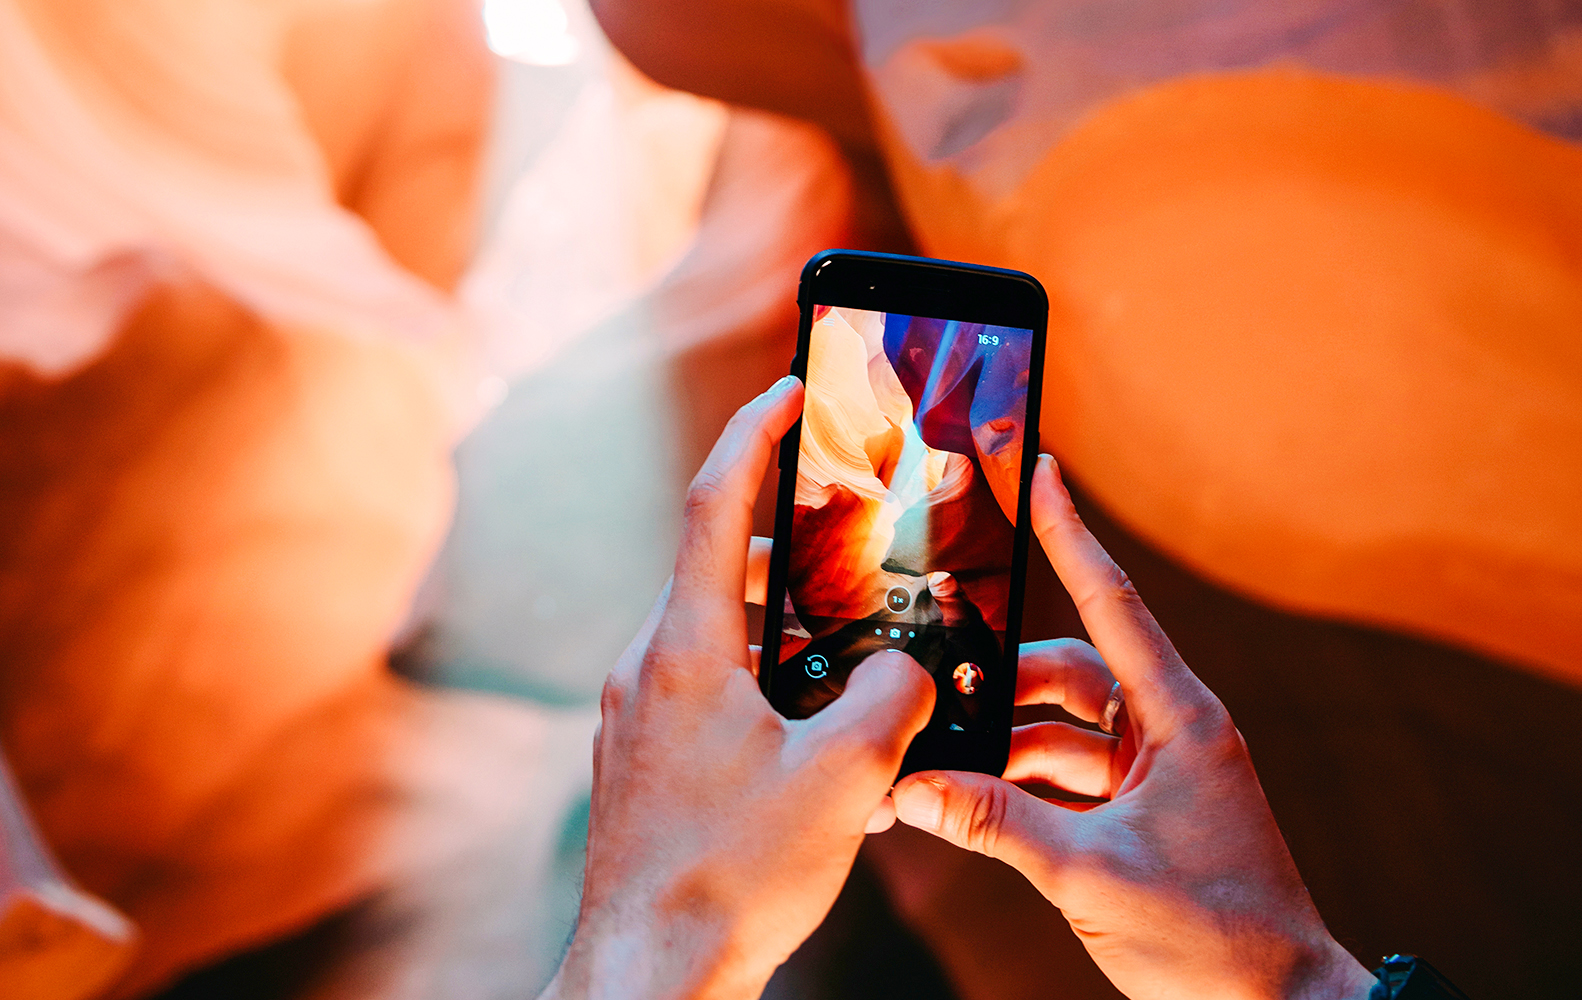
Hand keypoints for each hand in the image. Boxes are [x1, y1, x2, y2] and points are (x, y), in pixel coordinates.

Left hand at [544, 376, 935, 999]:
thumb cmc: (732, 875)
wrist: (650, 974)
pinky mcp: (639, 758)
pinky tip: (808, 734)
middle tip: (854, 554)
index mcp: (683, 647)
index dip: (755, 433)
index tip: (790, 389)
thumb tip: (906, 671)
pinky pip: (701, 688)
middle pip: (720, 571)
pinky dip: (756, 681)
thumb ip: (892, 698)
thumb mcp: (844, 776)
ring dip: (779, 629)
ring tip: (847, 657)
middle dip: (791, 553)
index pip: (713, 502)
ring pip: (714, 635)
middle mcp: (645, 668)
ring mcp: (634, 715)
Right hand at [891, 455, 1375, 999]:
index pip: (1112, 605)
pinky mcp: (1144, 813)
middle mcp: (1170, 731)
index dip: (1071, 536)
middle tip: (925, 692)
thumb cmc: (1213, 938)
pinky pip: (1070, 776)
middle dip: (995, 687)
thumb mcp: (1090, 876)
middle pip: (1067, 676)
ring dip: (1001, 746)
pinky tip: (968, 802)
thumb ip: (994, 825)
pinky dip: (1020, 786)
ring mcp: (1158, 773)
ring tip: (934, 766)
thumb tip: (909, 788)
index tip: (1041, 469)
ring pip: (1061, 730)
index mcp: (1179, 719)